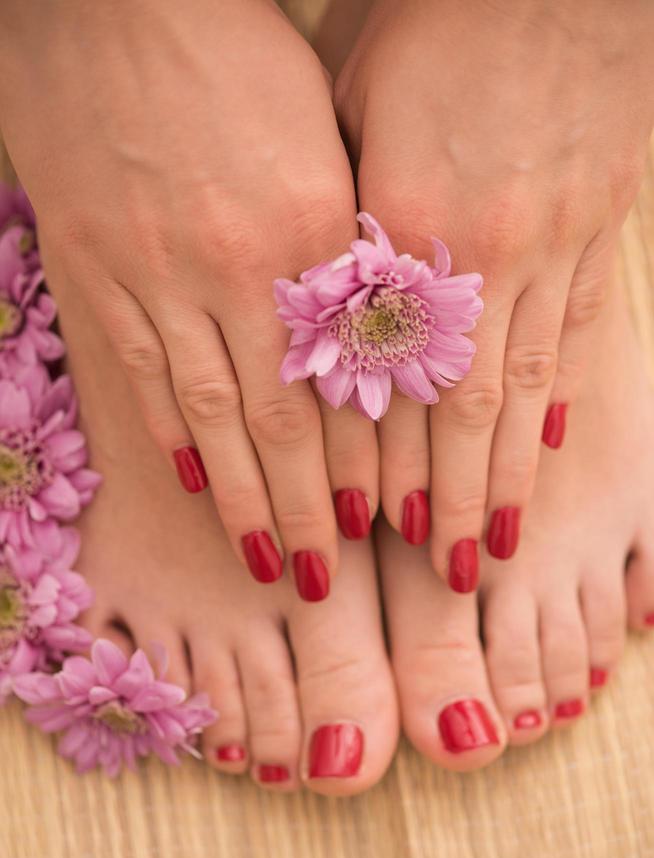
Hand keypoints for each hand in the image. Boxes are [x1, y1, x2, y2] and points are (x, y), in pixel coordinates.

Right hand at [0, 0, 377, 597]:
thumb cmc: (234, 53)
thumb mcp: (317, 141)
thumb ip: (337, 247)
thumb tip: (356, 343)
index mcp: (309, 228)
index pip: (342, 376)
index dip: (357, 458)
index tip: (372, 518)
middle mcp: (235, 264)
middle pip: (278, 417)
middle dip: (303, 506)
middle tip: (317, 575)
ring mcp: (154, 269)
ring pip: (208, 413)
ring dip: (239, 497)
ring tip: (261, 557)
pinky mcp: (92, 263)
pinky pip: (138, 369)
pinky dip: (170, 433)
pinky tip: (192, 481)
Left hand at [336, 0, 653, 586]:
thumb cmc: (428, 26)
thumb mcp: (356, 117)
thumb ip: (346, 224)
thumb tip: (329, 313)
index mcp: (404, 229)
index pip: (390, 379)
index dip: (386, 464)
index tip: (380, 531)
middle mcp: (480, 254)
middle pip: (463, 406)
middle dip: (456, 499)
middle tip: (453, 573)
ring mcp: (552, 243)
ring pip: (525, 386)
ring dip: (512, 475)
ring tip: (505, 543)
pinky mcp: (601, 223)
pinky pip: (579, 328)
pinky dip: (561, 398)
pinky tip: (548, 452)